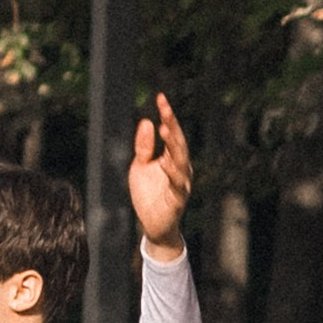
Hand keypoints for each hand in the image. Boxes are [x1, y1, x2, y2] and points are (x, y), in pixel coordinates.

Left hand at [129, 91, 193, 254]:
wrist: (154, 225)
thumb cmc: (150, 194)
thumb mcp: (140, 166)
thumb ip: (144, 146)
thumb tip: (146, 121)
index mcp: (173, 157)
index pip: (172, 133)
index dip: (167, 115)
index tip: (160, 97)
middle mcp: (181, 168)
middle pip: (178, 143)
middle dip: (172, 125)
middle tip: (164, 109)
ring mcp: (182, 183)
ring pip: (181, 160)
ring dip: (173, 145)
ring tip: (165, 129)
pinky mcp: (178, 199)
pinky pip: (177, 184)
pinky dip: (172, 172)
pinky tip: (164, 161)